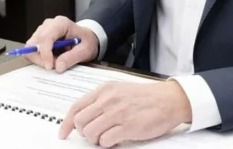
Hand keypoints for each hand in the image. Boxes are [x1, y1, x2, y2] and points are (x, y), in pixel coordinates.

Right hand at [23, 16, 98, 72]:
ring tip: (56, 61)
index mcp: (61, 23)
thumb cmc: (86, 41)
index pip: (45, 37)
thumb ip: (72, 57)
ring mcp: (42, 31)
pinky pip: (32, 51)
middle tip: (56, 66)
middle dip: (42, 58)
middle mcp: (48, 25)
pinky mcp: (38, 39)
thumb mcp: (86, 50)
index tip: (50, 67)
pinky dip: (39, 59)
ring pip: (31, 48)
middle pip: (34, 43)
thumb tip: (58, 67)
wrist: (86, 38)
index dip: (45, 53)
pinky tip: (52, 59)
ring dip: (40, 59)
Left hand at [60, 81, 191, 146]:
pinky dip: (107, 144)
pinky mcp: (128, 126)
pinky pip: (105, 141)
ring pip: (90, 133)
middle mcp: (108, 100)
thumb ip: (102, 100)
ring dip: (96, 140)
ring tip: (106, 137)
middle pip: (80, 122)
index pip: (77, 107)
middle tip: (94, 134)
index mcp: (104, 90)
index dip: (67, 123)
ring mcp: (118, 113)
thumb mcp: (119, 90)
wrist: (169, 99)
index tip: (63, 133)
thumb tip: (85, 117)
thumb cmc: (146, 97)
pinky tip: (116, 140)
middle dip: (84, 132)